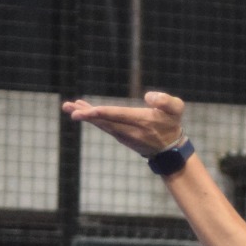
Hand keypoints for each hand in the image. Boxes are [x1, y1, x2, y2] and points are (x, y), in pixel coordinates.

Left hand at [61, 90, 184, 156]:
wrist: (170, 149)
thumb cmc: (172, 123)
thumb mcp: (176, 109)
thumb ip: (166, 101)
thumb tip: (148, 96)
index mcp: (142, 121)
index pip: (119, 116)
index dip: (103, 113)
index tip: (87, 111)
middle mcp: (129, 130)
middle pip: (105, 121)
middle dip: (86, 115)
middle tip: (68, 108)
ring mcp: (123, 135)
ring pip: (102, 124)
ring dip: (85, 116)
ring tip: (68, 107)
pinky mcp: (119, 135)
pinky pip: (103, 126)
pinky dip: (92, 118)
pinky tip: (81, 111)